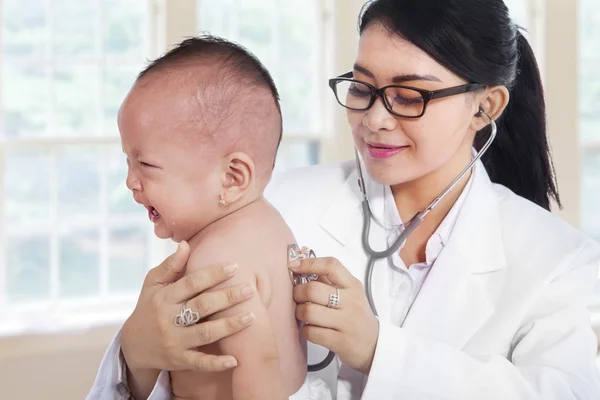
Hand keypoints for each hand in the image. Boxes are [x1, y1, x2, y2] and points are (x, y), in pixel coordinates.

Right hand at [121, 241, 255, 372]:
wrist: (133, 345)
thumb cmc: (149, 306)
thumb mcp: (153, 284)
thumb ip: (171, 266)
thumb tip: (186, 244)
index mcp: (164, 297)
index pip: (192, 283)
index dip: (213, 274)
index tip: (235, 265)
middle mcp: (168, 319)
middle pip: (202, 306)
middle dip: (228, 297)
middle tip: (250, 289)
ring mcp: (174, 341)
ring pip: (205, 333)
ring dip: (229, 325)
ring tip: (252, 316)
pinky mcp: (178, 360)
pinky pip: (199, 363)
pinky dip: (217, 363)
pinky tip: (235, 359)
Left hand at [290, 256, 378, 374]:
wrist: (374, 345)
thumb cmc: (355, 316)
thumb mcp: (350, 293)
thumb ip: (329, 280)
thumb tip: (302, 265)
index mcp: (353, 285)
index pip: (331, 266)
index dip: (309, 264)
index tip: (294, 266)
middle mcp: (351, 302)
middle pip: (313, 290)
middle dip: (297, 293)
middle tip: (298, 297)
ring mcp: (347, 322)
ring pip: (308, 311)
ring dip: (299, 312)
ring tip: (304, 314)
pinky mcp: (340, 342)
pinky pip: (311, 332)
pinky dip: (306, 330)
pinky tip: (312, 329)